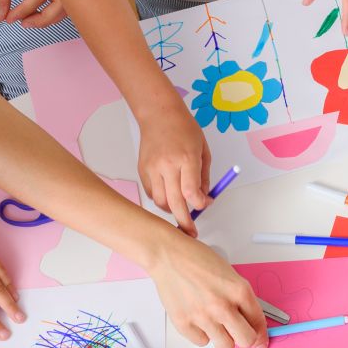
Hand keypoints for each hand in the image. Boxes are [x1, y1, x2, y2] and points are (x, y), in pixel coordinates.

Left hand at [0, 0, 61, 27]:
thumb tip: (1, 17)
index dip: (26, 9)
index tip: (9, 18)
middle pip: (61, 1)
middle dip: (45, 18)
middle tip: (24, 25)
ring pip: (63, 3)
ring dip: (49, 17)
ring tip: (28, 22)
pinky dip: (50, 10)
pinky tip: (34, 15)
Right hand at [137, 97, 211, 233]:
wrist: (159, 115)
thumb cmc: (184, 130)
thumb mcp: (203, 150)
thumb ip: (203, 177)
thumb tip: (204, 199)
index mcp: (186, 158)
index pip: (191, 192)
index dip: (199, 205)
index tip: (204, 205)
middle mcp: (167, 165)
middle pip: (175, 203)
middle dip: (184, 222)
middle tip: (190, 232)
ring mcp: (153, 168)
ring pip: (160, 202)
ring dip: (171, 211)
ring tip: (180, 210)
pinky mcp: (143, 170)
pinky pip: (152, 194)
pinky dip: (161, 200)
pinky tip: (169, 196)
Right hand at [145, 231, 267, 347]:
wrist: (169, 256)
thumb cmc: (198, 260)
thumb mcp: (230, 274)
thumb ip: (242, 299)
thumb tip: (251, 323)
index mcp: (239, 291)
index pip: (258, 322)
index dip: (261, 335)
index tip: (260, 342)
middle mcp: (223, 306)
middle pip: (246, 340)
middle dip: (244, 338)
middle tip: (237, 332)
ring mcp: (203, 317)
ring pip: (225, 346)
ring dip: (223, 338)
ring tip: (215, 323)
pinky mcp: (184, 324)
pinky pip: (202, 342)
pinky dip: (202, 334)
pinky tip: (198, 318)